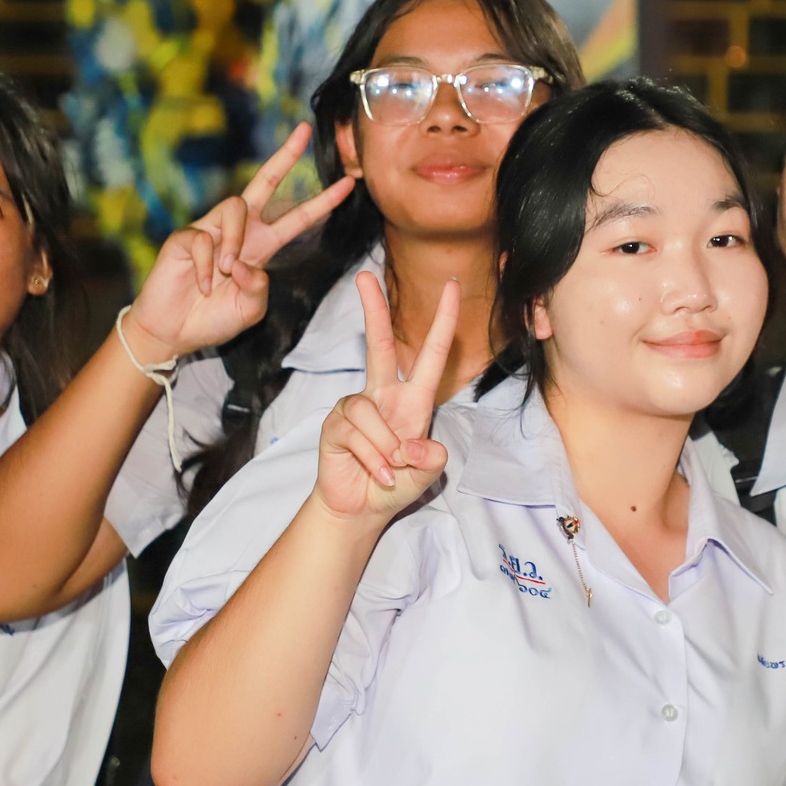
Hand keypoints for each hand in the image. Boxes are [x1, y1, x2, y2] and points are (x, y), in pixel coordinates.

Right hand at [124, 122, 355, 364]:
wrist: (174, 332)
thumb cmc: (213, 319)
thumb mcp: (250, 309)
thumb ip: (259, 289)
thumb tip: (247, 265)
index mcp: (262, 247)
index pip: (297, 218)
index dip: (322, 202)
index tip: (348, 184)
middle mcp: (239, 232)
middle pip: (264, 183)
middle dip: (285, 157)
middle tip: (304, 131)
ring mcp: (211, 231)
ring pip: (235, 207)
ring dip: (235, 241)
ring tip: (227, 271)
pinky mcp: (184, 237)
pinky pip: (201, 239)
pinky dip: (205, 267)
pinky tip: (203, 286)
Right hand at [313, 273, 458, 523]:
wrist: (361, 509)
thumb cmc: (396, 486)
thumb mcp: (426, 476)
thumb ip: (431, 462)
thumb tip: (416, 444)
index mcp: (413, 400)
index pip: (430, 353)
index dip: (443, 320)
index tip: (451, 285)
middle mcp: (384, 395)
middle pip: (378, 345)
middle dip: (373, 310)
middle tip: (364, 277)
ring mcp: (356, 407)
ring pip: (369, 412)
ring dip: (385, 448)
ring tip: (390, 471)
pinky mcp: (335, 424)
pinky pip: (355, 433)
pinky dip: (371, 458)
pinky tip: (375, 474)